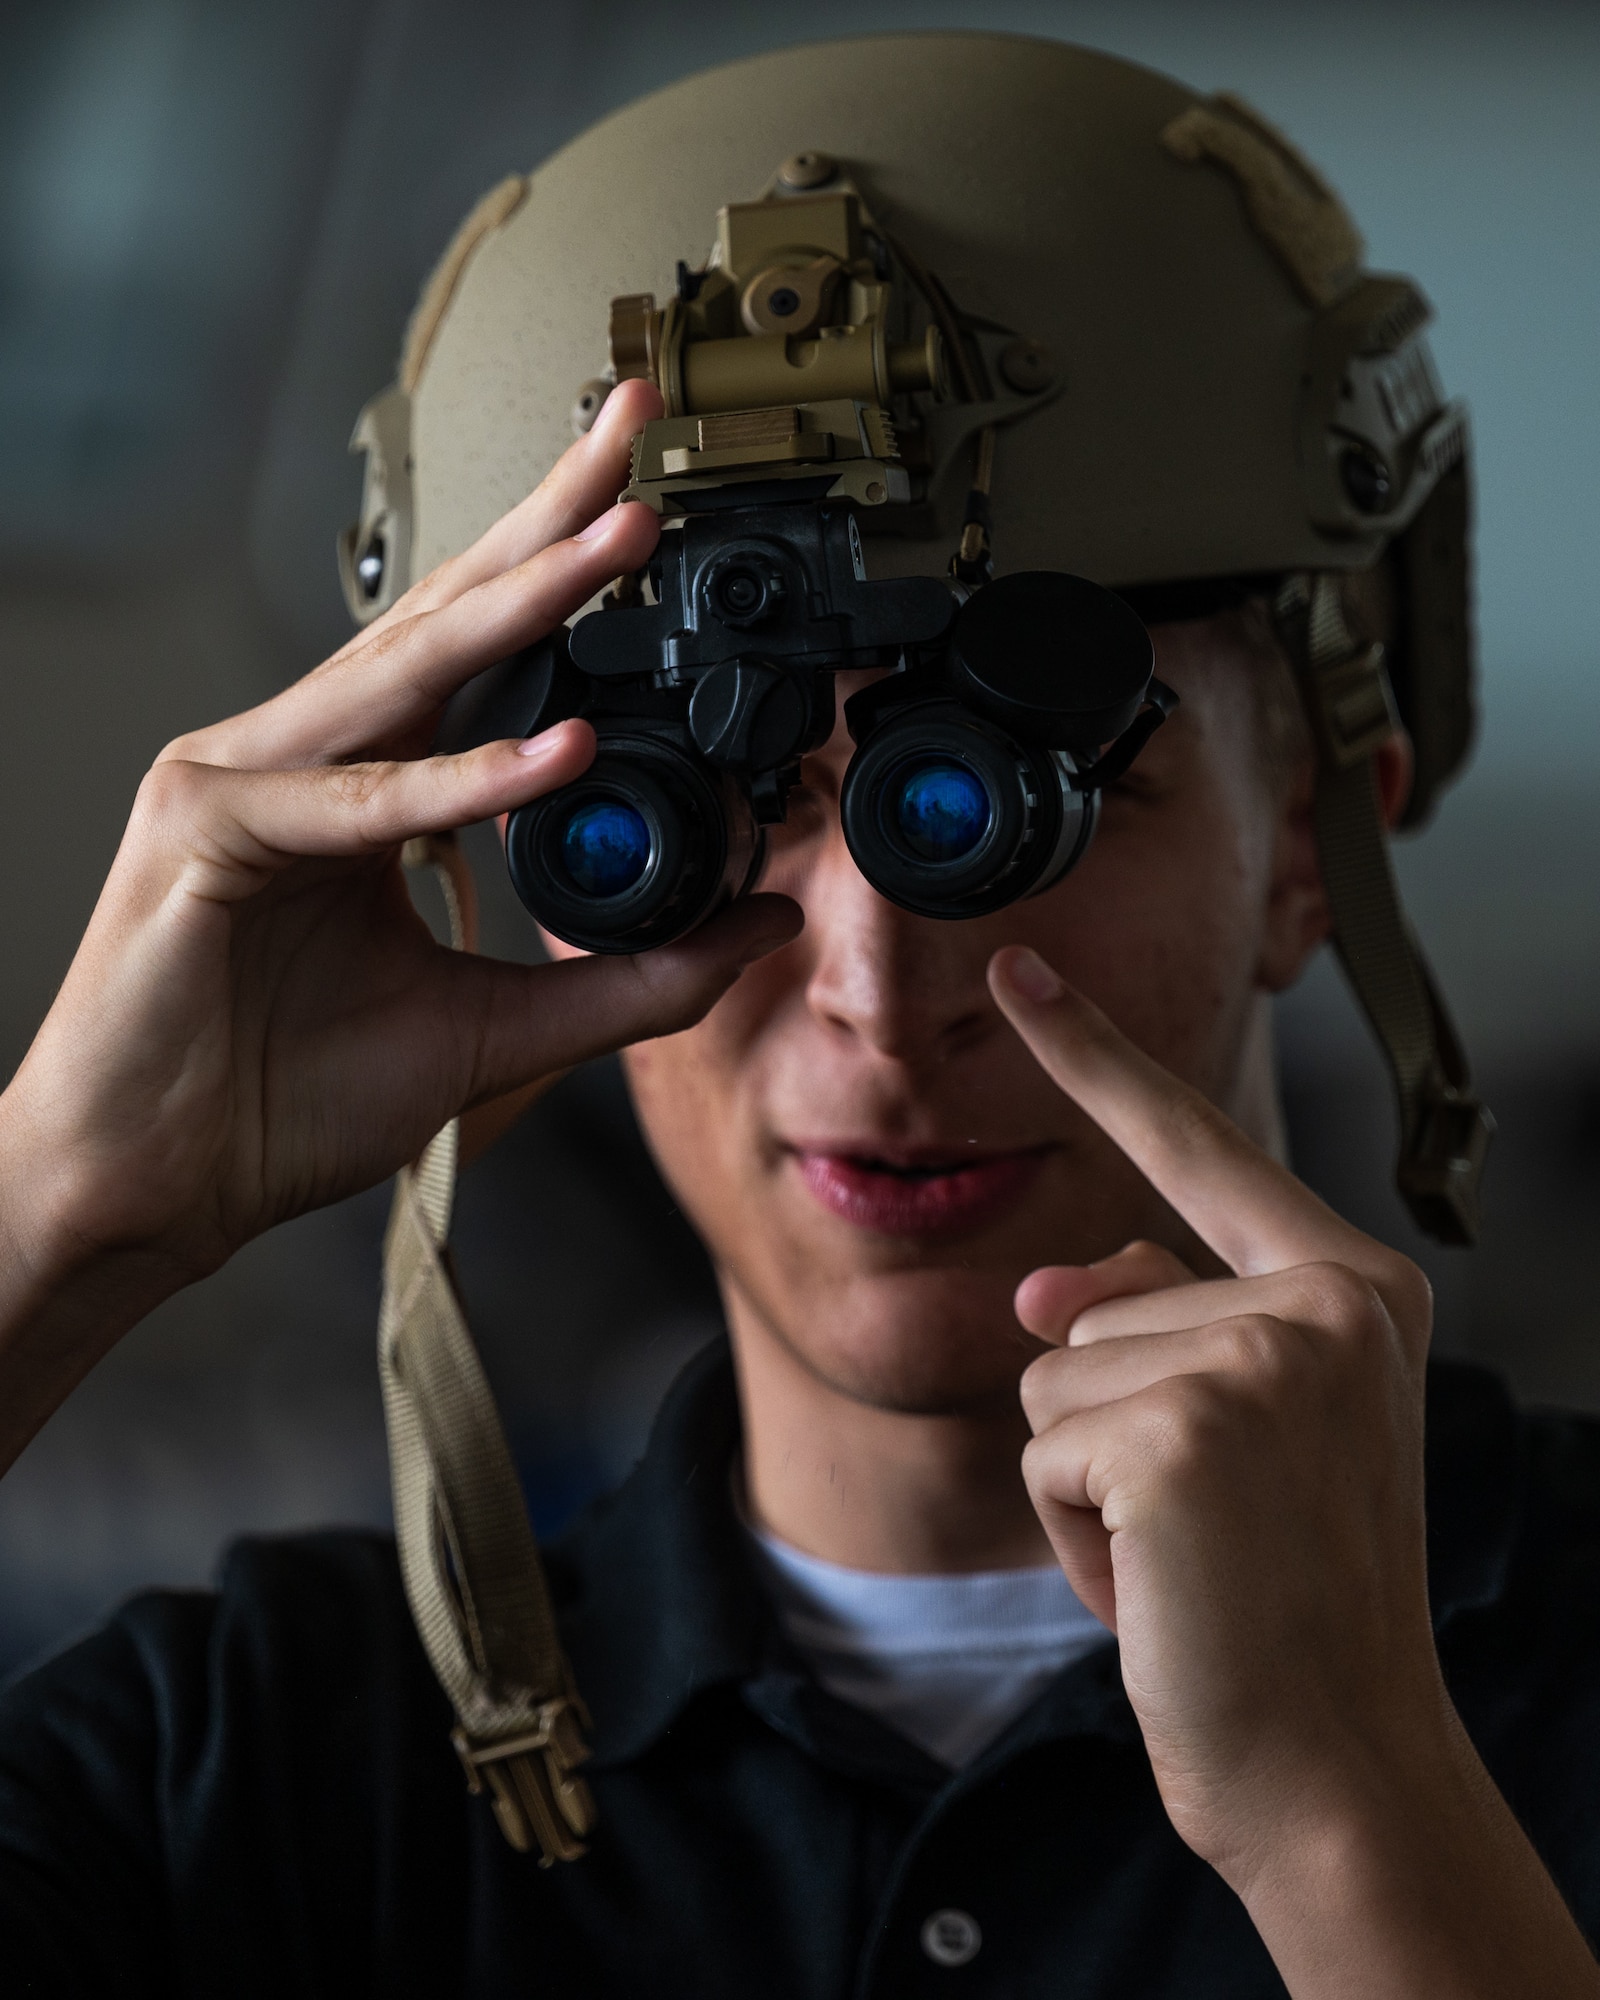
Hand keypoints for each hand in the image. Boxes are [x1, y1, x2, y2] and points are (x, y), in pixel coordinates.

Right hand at [0, 377, 799, 1465]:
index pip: (476, 653)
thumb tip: (759, 925)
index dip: (558, 572)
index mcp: (362, 785)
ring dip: (521, 603)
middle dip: (548, 519)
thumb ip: (631, 982)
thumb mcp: (497, 1033)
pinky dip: (454, 783)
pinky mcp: (203, 835)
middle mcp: (302, 756)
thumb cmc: (284, 1100)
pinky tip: (556, 756)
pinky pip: (353, 806)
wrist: (154, 1187)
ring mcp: (242, 780)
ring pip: (402, 678)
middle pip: (443, 617)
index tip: (651, 510)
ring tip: (626, 538)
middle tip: (637, 424)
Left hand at [988, 944, 1599, 1998]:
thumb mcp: (1241, 1434)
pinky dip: (1074, 1532)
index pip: (1197, 1145)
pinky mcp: (1182, 1429)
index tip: (1018, 967)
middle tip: (1214, 1530)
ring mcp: (1260, 1358)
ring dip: (1089, 1483)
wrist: (1335, 1767)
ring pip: (1051, 1374)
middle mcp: (1324, 1300)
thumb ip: (1158, 1327)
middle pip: (1093, 1305)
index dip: (1098, 1054)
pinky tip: (1162, 1585)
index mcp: (1352, 1288)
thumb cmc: (1286, 1600)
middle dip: (1109, 1428)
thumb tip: (1044, 1288)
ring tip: (1189, 1556)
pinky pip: (1041, 1445)